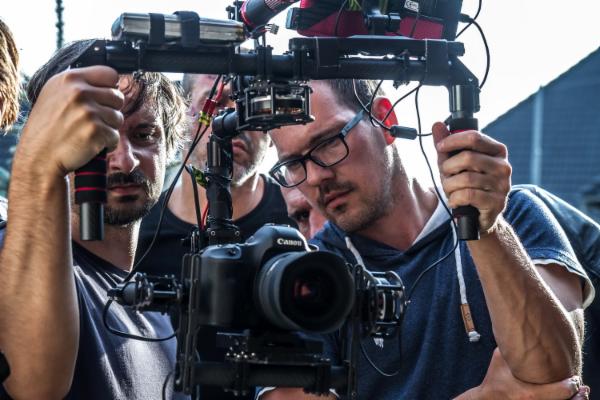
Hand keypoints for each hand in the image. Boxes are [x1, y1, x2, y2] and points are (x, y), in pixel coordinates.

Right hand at [16, 66, 123, 177]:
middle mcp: (79, 92)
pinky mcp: (96, 131)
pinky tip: (91, 145)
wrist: (39, 157)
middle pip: (118, 97)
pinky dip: (107, 144)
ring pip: (119, 118)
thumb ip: (80, 85)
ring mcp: (88, 111)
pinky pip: (116, 137)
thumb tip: (110, 82)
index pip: (110, 74)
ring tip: (89, 133)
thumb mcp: (55, 94)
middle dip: (110, 111)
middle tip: (93, 121)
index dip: (110, 88)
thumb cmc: (48, 129)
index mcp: (69, 79)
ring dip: (109, 128)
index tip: (103, 99)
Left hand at [432, 122, 511, 233]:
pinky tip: (455, 201)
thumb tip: (437, 124)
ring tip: (450, 190)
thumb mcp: (455, 164)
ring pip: (465, 178)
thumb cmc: (467, 186)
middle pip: (468, 157)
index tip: (440, 147)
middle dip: (448, 167)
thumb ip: (447, 146)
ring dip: (449, 186)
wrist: (479, 217)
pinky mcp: (497, 202)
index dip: (452, 140)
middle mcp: (503, 166)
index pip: (474, 137)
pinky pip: (468, 195)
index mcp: (497, 151)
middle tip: (445, 175)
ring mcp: (502, 185)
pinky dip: (454, 198)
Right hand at [456, 348, 586, 399]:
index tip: (575, 379)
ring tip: (580, 394)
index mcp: (530, 394)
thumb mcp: (500, 359)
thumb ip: (513, 348)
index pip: (561, 392)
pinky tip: (568, 397)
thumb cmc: (494, 379)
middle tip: (583, 388)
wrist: (488, 398)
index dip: (571, 385)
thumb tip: (521, 330)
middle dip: (577, 396)